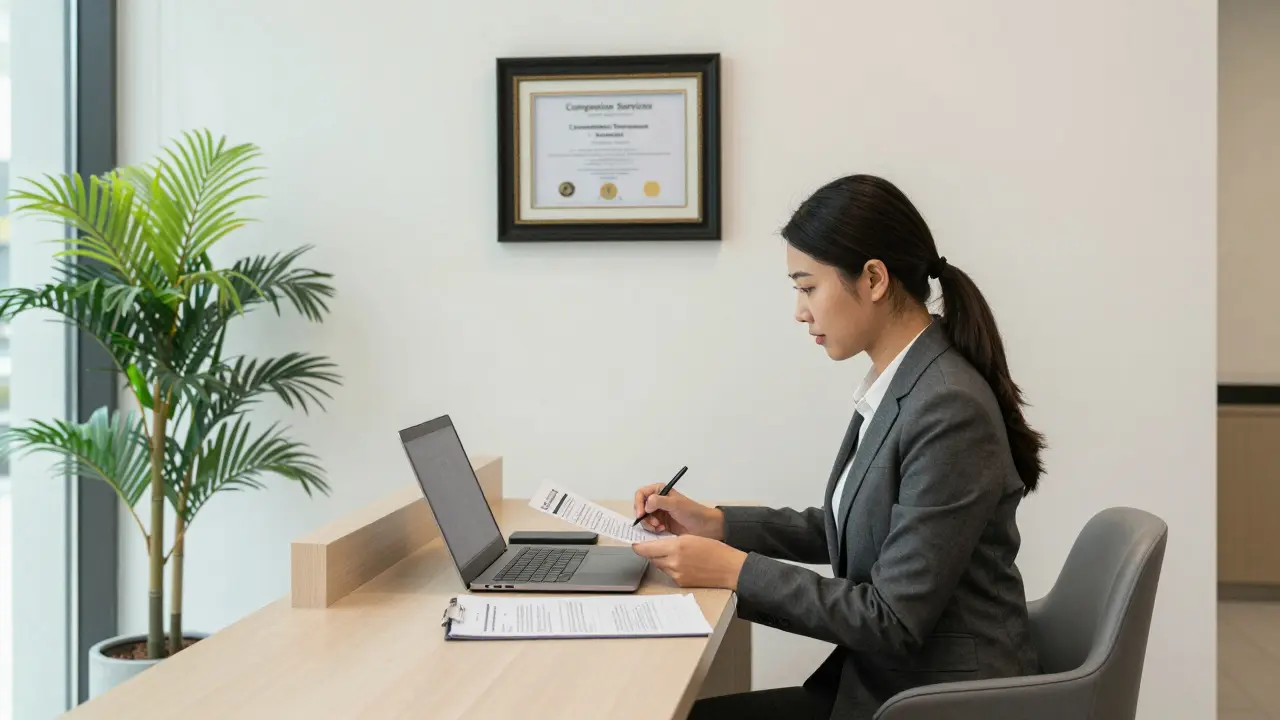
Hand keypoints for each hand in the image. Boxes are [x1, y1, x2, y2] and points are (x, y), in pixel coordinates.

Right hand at [632, 483, 725, 539]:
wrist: (705, 527)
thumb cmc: (693, 512)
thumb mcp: (676, 504)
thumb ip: (659, 501)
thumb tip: (646, 505)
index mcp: (659, 491)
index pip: (641, 494)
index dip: (638, 503)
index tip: (641, 514)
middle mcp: (657, 501)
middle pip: (640, 508)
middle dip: (644, 517)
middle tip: (654, 524)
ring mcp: (658, 513)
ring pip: (644, 519)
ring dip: (649, 525)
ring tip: (660, 528)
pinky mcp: (660, 525)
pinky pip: (649, 528)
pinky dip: (653, 530)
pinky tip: (662, 531)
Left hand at [632, 535, 746, 588]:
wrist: (729, 569)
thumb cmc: (715, 551)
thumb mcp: (691, 538)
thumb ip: (671, 541)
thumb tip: (656, 544)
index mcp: (676, 547)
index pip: (646, 548)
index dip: (638, 545)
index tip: (635, 542)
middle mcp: (673, 562)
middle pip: (651, 557)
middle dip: (651, 551)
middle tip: (654, 545)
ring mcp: (676, 575)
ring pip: (659, 565)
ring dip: (661, 559)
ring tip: (675, 554)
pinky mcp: (680, 583)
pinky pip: (668, 573)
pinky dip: (670, 567)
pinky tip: (682, 563)